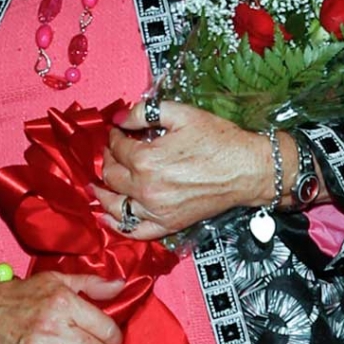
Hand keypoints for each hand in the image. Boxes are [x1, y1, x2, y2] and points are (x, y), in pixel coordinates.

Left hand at [95, 99, 274, 239]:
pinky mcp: (168, 225)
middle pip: (111, 175)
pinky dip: (117, 225)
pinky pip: (135, 231)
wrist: (248, 169)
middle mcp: (146, 188)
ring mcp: (156, 210)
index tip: (117, 131)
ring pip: (116, 205)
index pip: (117, 148)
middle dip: (106, 160)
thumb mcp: (182, 114)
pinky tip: (107, 218)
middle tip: (109, 152)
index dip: (113, 136)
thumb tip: (120, 117)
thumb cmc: (219, 140)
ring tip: (95, 185)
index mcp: (146, 160)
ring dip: (102, 193)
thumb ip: (145, 112)